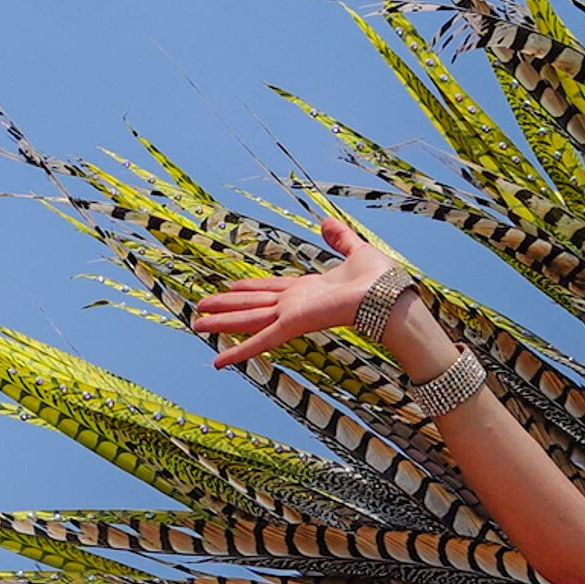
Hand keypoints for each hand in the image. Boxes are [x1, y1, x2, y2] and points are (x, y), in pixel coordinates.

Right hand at [188, 210, 403, 368]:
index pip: (270, 290)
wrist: (387, 296)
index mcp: (308, 290)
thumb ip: (340, 238)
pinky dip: (238, 352)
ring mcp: (290, 317)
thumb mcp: (356, 250)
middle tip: (201, 308)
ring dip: (222, 324)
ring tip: (197, 324)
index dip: (249, 288)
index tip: (230, 286)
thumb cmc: (379, 279)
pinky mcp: (292, 326)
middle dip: (226, 307)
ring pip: (247, 321)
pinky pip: (259, 340)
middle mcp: (294, 305)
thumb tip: (327, 222)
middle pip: (252, 305)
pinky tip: (218, 361)